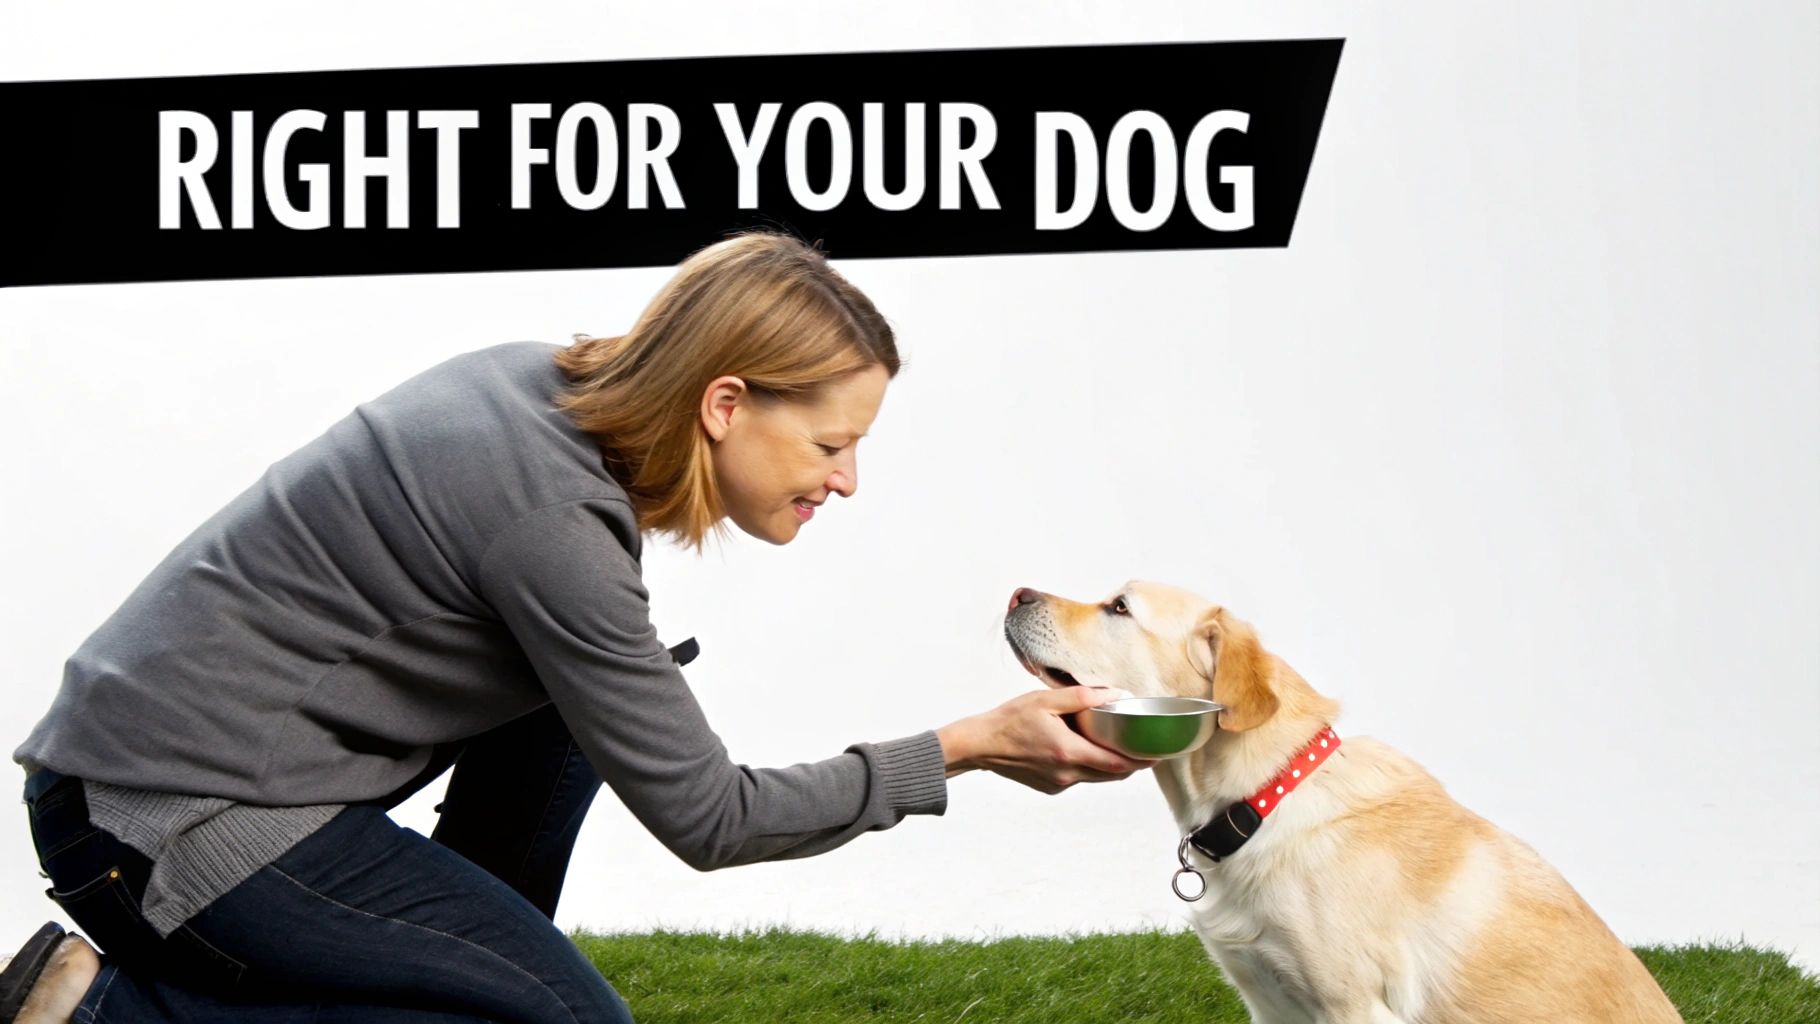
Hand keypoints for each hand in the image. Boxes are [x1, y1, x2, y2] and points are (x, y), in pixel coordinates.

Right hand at [937, 686, 1159, 793]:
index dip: (1141, 761)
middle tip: (1146, 750)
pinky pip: (1078, 778)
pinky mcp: (1050, 787)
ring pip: (1096, 777)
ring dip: (1110, 766)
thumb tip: (1115, 695)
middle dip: (1131, 764)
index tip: (1158, 755)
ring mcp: (1058, 783)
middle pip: (1111, 774)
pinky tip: (1082, 750)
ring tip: (1120, 748)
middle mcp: (1067, 773)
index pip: (1117, 764)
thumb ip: (1082, 697)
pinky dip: (1087, 766)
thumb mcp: (1046, 699)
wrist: (981, 744)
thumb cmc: (1010, 720)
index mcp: (1069, 751)